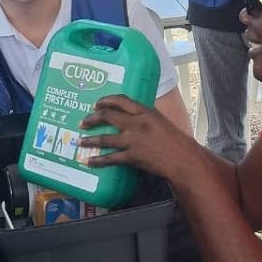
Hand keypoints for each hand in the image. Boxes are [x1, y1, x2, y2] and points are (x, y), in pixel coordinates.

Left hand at [80, 95, 207, 180]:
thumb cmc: (175, 140)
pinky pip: (111, 158)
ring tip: (80, 141)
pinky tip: (89, 161)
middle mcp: (136, 123)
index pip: (121, 100)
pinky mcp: (132, 156)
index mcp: (145, 111)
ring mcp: (133, 140)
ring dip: (90, 140)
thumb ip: (145, 118)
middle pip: (108, 116)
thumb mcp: (160, 121)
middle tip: (83, 122)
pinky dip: (98, 160)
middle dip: (92, 118)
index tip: (96, 104)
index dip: (105, 100)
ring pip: (105, 138)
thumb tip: (130, 118)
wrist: (182, 158)